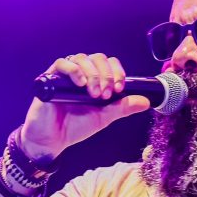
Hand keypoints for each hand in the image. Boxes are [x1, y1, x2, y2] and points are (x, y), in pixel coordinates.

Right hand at [19, 54, 149, 160]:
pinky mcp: (51, 77)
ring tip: (93, 93)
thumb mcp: (104, 117)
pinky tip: (80, 83)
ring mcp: (66, 74)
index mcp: (95, 79)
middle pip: (98, 58)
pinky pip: (62, 63)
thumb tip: (146, 102)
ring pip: (82, 58)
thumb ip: (123, 108)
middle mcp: (81, 73)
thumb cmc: (76, 126)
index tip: (119, 89)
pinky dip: (74, 70)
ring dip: (92, 74)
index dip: (117, 72)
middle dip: (106, 75)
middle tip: (105, 94)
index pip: (110, 63)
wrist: (53, 139)